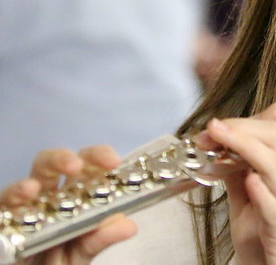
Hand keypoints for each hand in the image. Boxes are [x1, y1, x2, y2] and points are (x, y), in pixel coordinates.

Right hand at [0, 146, 136, 264]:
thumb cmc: (58, 263)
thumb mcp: (81, 254)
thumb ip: (100, 239)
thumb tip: (128, 225)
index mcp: (77, 197)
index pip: (89, 167)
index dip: (99, 157)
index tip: (112, 162)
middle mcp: (52, 195)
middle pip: (60, 162)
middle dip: (69, 157)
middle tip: (77, 166)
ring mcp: (27, 203)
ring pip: (35, 173)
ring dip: (44, 170)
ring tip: (47, 180)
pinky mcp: (5, 216)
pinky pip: (6, 199)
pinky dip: (15, 192)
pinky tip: (26, 193)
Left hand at [197, 103, 275, 264]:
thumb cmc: (267, 230)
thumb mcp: (248, 193)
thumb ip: (237, 169)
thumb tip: (216, 145)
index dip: (253, 118)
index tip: (221, 125)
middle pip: (274, 136)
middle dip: (240, 127)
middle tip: (211, 128)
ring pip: (275, 164)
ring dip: (245, 146)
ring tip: (219, 138)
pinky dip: (262, 191)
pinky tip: (250, 181)